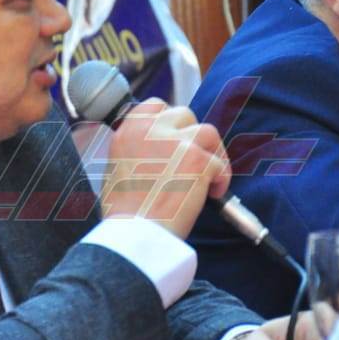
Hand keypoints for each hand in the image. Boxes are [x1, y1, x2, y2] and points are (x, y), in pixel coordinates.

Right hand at [100, 99, 230, 237]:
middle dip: (191, 137)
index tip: (175, 138)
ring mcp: (177, 142)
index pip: (156, 106)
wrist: (134, 234)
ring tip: (209, 177)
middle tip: (193, 162)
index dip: (170, 122)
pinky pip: (219, 163)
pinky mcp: (198, 161)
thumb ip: (138, 148)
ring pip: (207, 132)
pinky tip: (212, 194)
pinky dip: (220, 178)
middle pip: (184, 115)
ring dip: (211, 153)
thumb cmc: (125, 212)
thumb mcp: (117, 167)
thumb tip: (161, 149)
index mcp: (128, 130)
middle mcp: (151, 129)